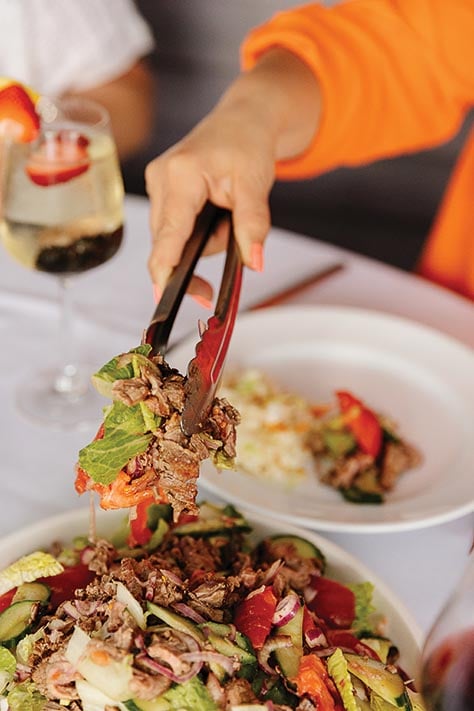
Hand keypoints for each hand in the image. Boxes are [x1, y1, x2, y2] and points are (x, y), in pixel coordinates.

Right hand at [145, 98, 274, 303]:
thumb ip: (253, 225)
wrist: (242, 119)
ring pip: (172, 238)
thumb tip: (254, 262)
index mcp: (180, 175)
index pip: (167, 234)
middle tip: (234, 239)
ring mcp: (156, 185)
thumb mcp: (256, 183)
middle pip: (169, 243)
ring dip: (202, 240)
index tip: (164, 298)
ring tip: (227, 214)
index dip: (165, 269)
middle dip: (202, 252)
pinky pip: (174, 228)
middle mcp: (160, 179)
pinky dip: (195, 231)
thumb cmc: (248, 143)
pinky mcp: (160, 191)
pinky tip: (213, 214)